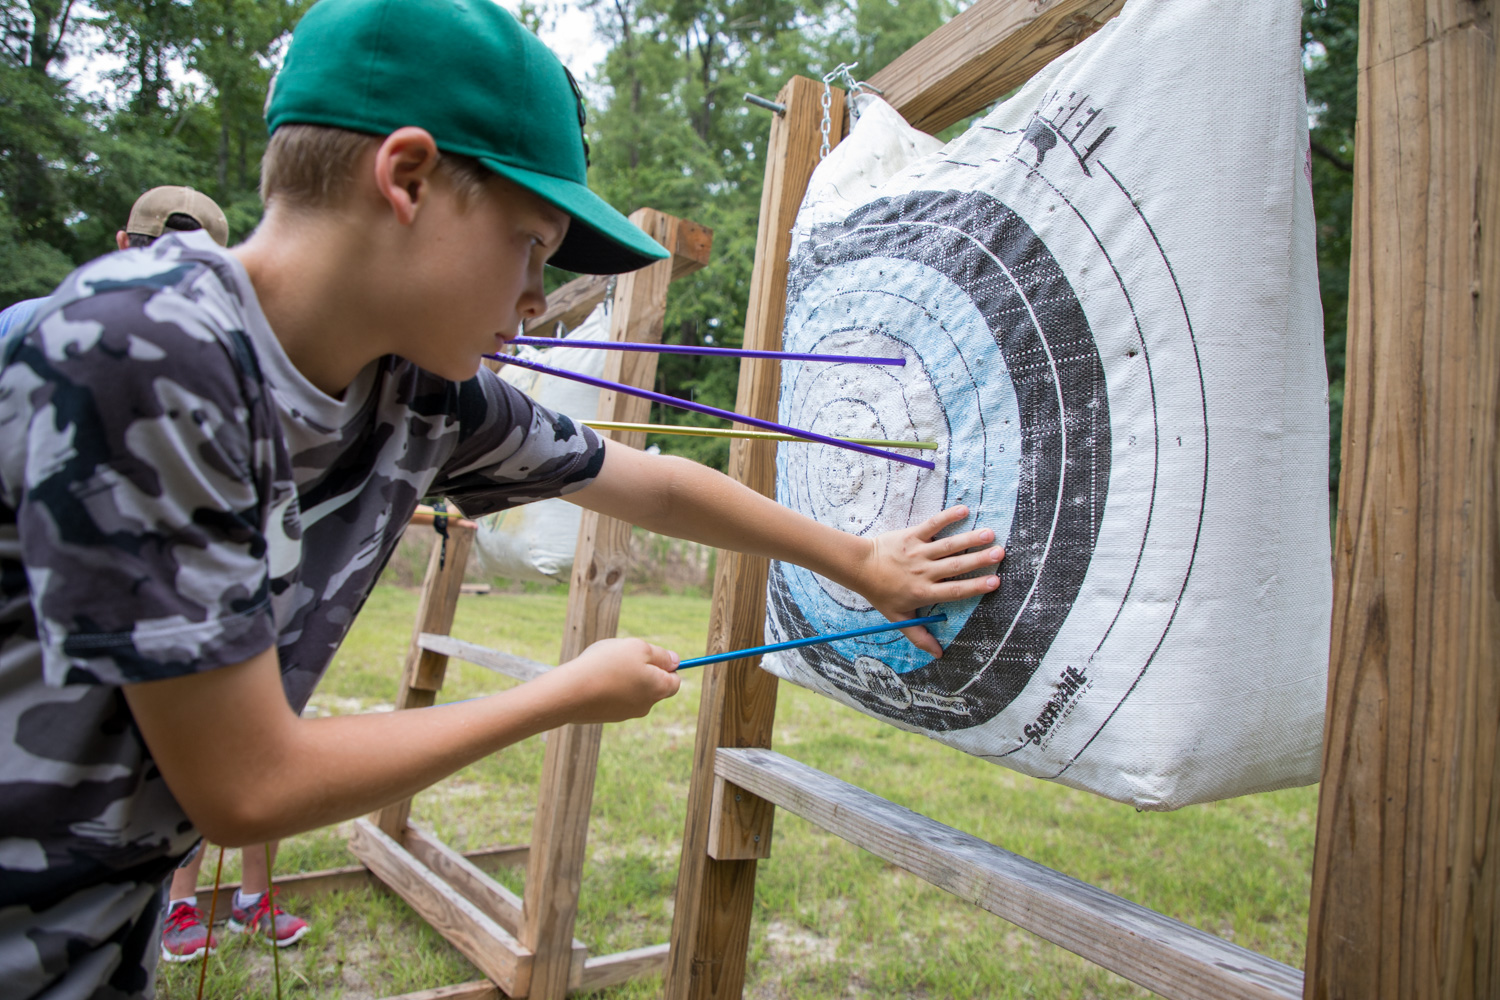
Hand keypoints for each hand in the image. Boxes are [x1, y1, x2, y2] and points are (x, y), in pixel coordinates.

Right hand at [547, 637, 681, 722]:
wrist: (570, 692)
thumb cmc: (607, 665)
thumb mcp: (639, 648)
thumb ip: (661, 655)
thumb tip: (676, 661)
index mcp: (658, 689)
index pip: (675, 681)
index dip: (666, 666)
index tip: (650, 654)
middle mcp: (646, 706)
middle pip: (653, 686)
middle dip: (643, 670)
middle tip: (624, 656)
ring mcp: (625, 714)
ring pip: (632, 691)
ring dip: (624, 678)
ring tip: (604, 666)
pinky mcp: (607, 717)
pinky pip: (614, 698)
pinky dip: (608, 688)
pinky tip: (593, 678)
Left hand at [857, 505, 1004, 657]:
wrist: (861, 567)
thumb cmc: (881, 593)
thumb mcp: (899, 618)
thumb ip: (920, 636)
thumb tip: (939, 655)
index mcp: (923, 592)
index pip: (955, 590)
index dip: (976, 586)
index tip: (995, 582)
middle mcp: (923, 572)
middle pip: (956, 566)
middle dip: (979, 560)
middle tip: (1000, 553)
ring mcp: (918, 552)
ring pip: (948, 546)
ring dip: (970, 539)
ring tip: (990, 534)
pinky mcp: (912, 535)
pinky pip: (932, 525)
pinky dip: (947, 517)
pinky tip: (964, 510)